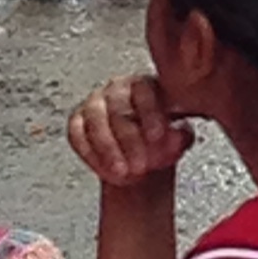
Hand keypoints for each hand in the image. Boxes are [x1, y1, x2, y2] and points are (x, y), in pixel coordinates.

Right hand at [67, 74, 192, 187]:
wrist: (140, 160)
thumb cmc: (160, 143)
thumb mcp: (177, 140)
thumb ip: (180, 137)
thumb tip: (178, 134)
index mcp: (145, 85)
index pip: (144, 90)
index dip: (150, 113)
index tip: (157, 136)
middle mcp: (117, 88)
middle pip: (118, 108)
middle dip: (129, 139)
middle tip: (140, 165)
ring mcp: (95, 103)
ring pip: (96, 120)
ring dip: (108, 148)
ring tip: (122, 173)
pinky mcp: (77, 121)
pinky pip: (76, 134)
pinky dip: (90, 154)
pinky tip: (105, 172)